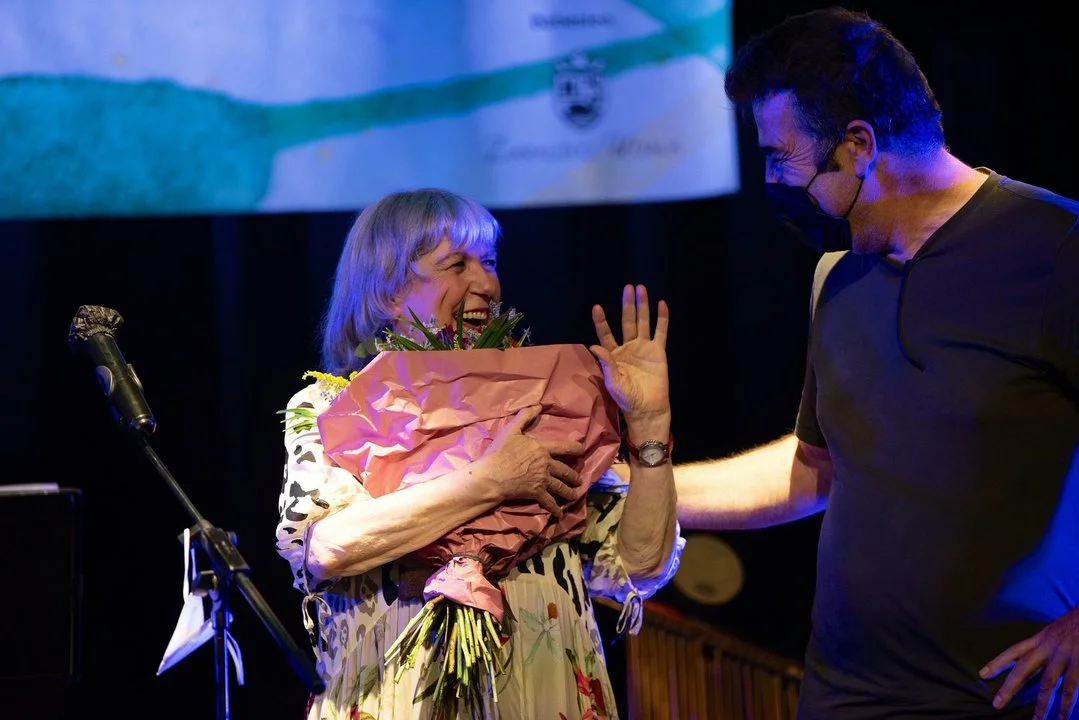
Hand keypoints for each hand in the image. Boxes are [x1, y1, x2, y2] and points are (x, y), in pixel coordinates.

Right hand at [480, 405, 583, 517]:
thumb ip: (525, 417)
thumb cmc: (500, 452)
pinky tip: (560, 513)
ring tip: (574, 495)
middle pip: (565, 470)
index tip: (582, 450)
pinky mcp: (536, 493)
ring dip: (569, 492)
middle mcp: (546, 464)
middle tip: (578, 480)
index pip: (564, 447)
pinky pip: (549, 502)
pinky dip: (556, 509)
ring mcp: (542, 480)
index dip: (576, 448)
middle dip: (573, 476)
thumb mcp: (512, 430)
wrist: (493, 474)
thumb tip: (538, 405)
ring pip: (561, 487)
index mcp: (542, 448)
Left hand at [591, 284, 669, 430]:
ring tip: (641, 289)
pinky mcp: (658, 351)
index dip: (601, 321)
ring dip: (642, 306)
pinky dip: (662, 318)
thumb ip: (606, 363)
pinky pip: (661, 331)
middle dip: (627, 305)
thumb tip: (593, 346)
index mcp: (613, 354)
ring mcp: (644, 347)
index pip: (606, 333)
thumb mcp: (613, 382)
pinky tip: (661, 304)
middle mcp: (628, 347)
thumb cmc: (627, 398)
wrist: (647, 408)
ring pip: (643, 322)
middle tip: (628, 287)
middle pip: (627, 321)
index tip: (596, 307)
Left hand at [980, 608, 1078, 718]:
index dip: (998, 663)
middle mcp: (1048, 647)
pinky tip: (1063, 717)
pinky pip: (1072, 688)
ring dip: (1042, 704)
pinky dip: (1067, 704)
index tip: (982, 674)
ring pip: (1047, 684)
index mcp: (1041, 638)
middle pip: (1023, 669)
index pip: (1014, 651)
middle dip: (1009, 687)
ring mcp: (1064, 656)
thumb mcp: (1058, 629)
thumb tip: (1043, 660)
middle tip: (996, 704)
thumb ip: (1049, 644)